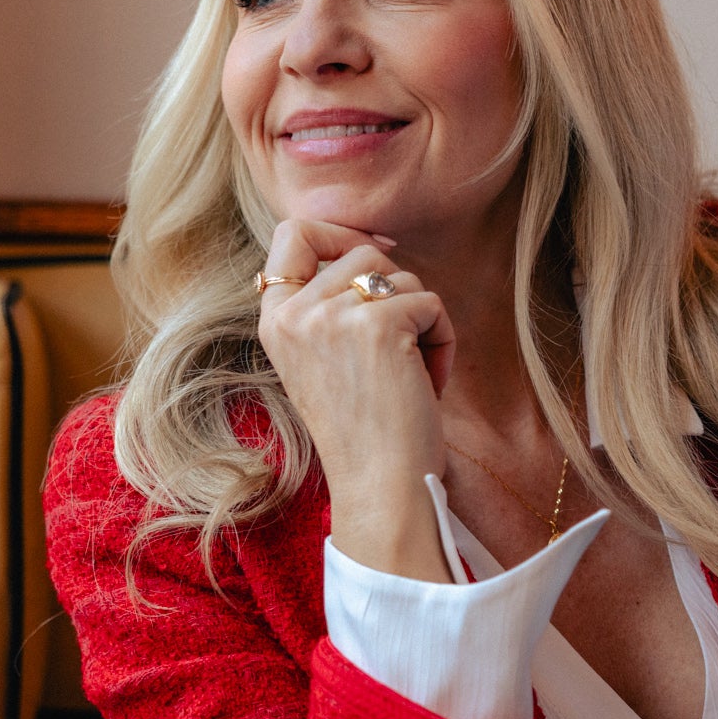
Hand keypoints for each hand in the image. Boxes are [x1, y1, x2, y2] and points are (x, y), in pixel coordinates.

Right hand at [256, 219, 456, 580]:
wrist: (379, 486)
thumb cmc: (366, 431)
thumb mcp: (326, 358)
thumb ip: (330, 305)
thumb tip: (375, 242)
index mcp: (274, 319)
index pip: (292, 234)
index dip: (341, 232)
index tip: (379, 249)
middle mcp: (294, 312)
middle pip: (363, 250)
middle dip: (398, 292)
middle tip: (401, 350)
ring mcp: (331, 315)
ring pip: (402, 276)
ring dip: (422, 321)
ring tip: (411, 375)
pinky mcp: (376, 324)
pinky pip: (431, 303)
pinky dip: (443, 341)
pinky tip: (427, 384)